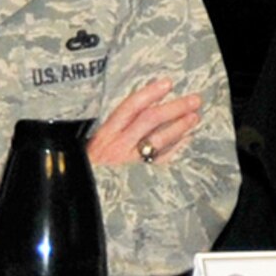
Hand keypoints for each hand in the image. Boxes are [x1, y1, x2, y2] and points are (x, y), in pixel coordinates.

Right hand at [87, 78, 202, 166]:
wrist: (81, 192)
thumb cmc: (87, 164)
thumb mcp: (92, 141)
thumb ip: (115, 125)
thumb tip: (142, 104)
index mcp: (105, 134)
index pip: (130, 107)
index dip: (149, 94)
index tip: (167, 83)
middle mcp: (118, 146)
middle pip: (150, 121)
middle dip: (174, 108)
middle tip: (194, 100)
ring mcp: (129, 163)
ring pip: (158, 141)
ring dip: (179, 127)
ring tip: (194, 117)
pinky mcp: (138, 177)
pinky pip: (160, 161)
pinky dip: (175, 149)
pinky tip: (186, 140)